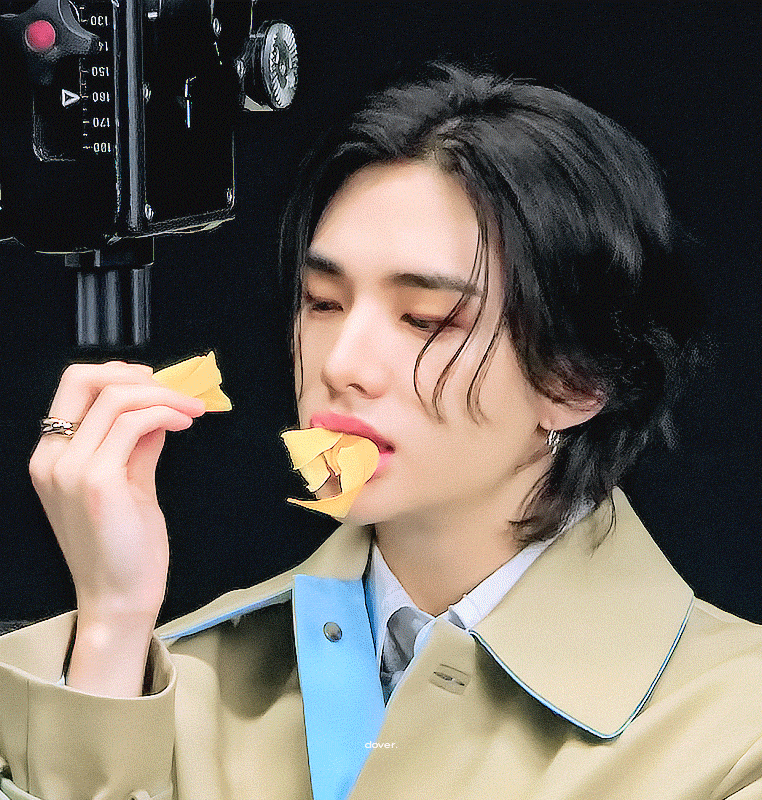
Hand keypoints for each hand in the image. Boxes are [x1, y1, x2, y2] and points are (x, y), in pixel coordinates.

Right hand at [28, 361, 205, 694]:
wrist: (119, 598)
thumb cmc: (124, 546)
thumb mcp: (127, 482)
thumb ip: (136, 442)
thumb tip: (157, 406)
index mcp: (51, 457)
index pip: (72, 386)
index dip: (117, 373)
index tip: (156, 383)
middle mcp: (51, 459)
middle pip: (83, 378)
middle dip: (136, 374)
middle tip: (175, 390)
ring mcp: (70, 470)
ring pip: (115, 397)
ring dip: (163, 395)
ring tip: (191, 410)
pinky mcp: (97, 482)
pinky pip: (133, 423)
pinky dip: (165, 413)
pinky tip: (184, 424)